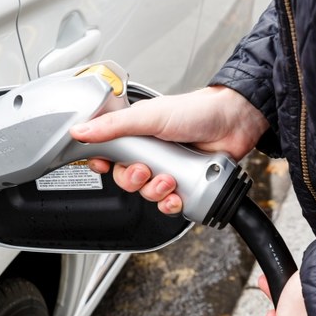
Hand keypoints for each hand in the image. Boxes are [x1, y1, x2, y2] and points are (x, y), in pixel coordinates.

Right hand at [69, 85, 268, 214]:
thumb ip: (112, 126)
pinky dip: (171, 204)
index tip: (104, 165)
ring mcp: (167, 169)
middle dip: (134, 180)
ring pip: (146, 194)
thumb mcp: (148, 116)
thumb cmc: (196, 111)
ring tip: (169, 180)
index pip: (108, 154)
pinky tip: (177, 195)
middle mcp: (150, 153)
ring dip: (155, 192)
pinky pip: (169, 205)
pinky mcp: (184, 185)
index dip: (103, 163)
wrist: (235, 122)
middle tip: (145, 170)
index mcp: (136, 134)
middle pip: (125, 179)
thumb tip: (80, 132)